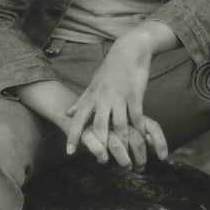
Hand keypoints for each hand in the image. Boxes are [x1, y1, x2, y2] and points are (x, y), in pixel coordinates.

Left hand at [65, 32, 168, 163]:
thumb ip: (81, 100)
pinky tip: (142, 138)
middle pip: (98, 126)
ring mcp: (120, 96)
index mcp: (92, 96)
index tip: (69, 152)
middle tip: (102, 160)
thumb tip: (67, 112)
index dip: (73, 135)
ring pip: (119, 124)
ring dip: (122, 141)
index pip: (78, 119)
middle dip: (100, 144)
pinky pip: (136, 115)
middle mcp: (103, 97)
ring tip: (125, 156)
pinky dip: (139, 128)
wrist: (130, 49)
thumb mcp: (93, 84)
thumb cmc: (111, 68)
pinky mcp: (135, 93)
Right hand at [80, 117, 166, 170]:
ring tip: (127, 168)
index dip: (160, 142)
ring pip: (117, 144)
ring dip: (124, 159)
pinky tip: (103, 160)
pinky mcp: (85, 130)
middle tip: (140, 169)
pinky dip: (99, 152)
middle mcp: (118, 118)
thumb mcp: (127, 125)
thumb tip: (162, 150)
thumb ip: (143, 135)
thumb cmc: (107, 123)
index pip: (152, 127)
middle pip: (136, 139)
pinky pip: (94, 143)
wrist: (77, 112)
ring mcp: (102, 124)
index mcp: (131, 116)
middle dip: (141, 157)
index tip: (164, 158)